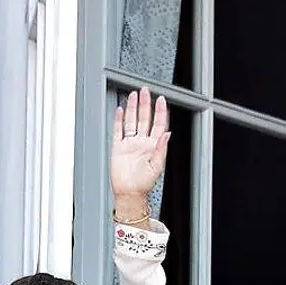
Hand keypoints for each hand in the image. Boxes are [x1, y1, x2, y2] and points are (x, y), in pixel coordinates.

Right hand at [111, 87, 170, 203]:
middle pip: (144, 119)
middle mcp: (142, 142)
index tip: (161, 100)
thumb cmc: (144, 184)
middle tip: (146, 91)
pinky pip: (118, 130)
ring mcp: (130, 143)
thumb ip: (161, 149)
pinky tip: (120, 109)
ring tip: (134, 95)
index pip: (158, 124)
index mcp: (153, 146)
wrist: (129, 193)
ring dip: (132, 108)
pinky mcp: (118, 147)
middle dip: (145, 104)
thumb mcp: (157, 167)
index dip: (160, 112)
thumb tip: (167, 134)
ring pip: (131, 121)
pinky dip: (118, 120)